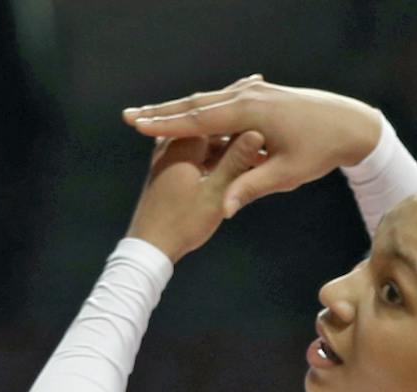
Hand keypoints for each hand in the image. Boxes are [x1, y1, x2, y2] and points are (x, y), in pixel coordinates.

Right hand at [124, 76, 383, 216]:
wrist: (351, 124)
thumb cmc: (321, 151)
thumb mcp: (287, 174)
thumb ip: (251, 187)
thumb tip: (225, 209)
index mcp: (250, 113)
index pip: (196, 120)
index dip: (164, 124)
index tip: (136, 127)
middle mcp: (248, 96)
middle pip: (195, 104)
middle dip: (161, 112)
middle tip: (130, 117)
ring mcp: (255, 92)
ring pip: (207, 100)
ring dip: (178, 108)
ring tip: (150, 115)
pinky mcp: (262, 95)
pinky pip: (223, 100)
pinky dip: (201, 107)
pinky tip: (188, 112)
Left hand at [126, 132, 267, 263]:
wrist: (150, 246)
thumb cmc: (182, 222)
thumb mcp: (216, 192)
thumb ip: (236, 161)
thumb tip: (256, 133)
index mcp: (183, 145)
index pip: (218, 121)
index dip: (244, 126)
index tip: (266, 132)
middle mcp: (171, 145)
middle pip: (210, 133)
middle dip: (236, 139)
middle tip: (264, 147)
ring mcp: (167, 158)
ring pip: (204, 147)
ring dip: (226, 152)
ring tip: (253, 158)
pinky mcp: (167, 172)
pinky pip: (195, 158)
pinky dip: (212, 162)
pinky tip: (230, 171)